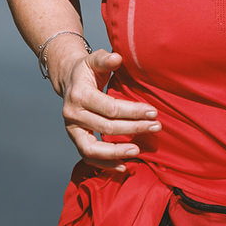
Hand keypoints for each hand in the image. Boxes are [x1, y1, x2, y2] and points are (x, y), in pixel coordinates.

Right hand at [57, 49, 159, 171]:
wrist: (69, 80)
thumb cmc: (87, 70)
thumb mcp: (94, 60)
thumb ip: (105, 59)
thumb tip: (117, 58)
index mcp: (79, 95)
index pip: (110, 108)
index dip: (133, 112)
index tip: (153, 112)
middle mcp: (72, 114)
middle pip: (106, 127)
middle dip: (134, 128)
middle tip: (156, 127)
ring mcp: (72, 129)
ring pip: (93, 148)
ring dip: (117, 152)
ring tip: (138, 151)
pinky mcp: (75, 139)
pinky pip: (88, 156)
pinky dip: (105, 164)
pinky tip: (123, 167)